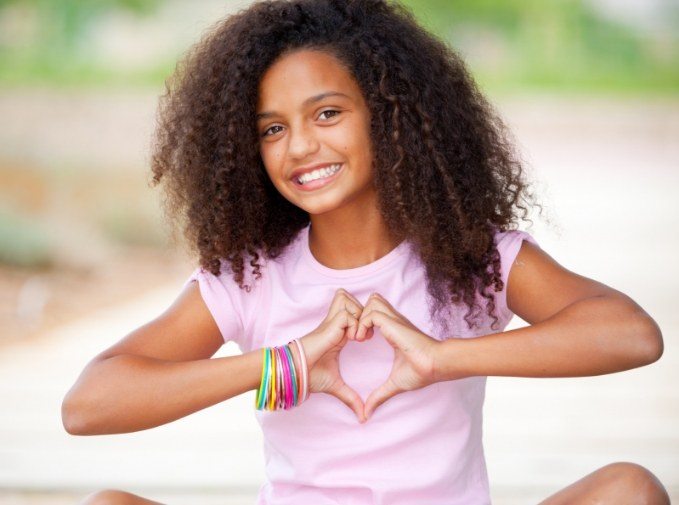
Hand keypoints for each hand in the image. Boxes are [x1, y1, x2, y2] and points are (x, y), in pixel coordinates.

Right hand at [298, 289, 366, 422]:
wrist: (295, 372)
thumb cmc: (310, 375)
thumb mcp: (335, 386)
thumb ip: (351, 398)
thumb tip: (363, 417)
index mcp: (339, 334)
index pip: (354, 313)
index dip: (364, 320)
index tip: (367, 339)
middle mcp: (335, 324)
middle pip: (351, 299)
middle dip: (363, 311)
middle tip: (366, 333)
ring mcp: (331, 323)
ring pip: (348, 300)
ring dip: (358, 315)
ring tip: (360, 335)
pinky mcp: (329, 326)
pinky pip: (347, 314)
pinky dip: (354, 324)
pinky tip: (354, 339)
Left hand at [350, 292, 439, 419]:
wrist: (434, 365)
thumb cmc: (420, 372)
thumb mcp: (394, 384)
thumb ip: (379, 395)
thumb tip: (366, 415)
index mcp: (393, 331)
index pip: (375, 313)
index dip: (362, 322)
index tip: (357, 340)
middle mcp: (393, 322)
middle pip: (372, 301)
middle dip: (359, 314)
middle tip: (355, 335)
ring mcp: (393, 320)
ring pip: (371, 302)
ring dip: (360, 317)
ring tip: (358, 337)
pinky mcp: (393, 322)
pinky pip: (371, 313)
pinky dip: (363, 323)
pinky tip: (362, 339)